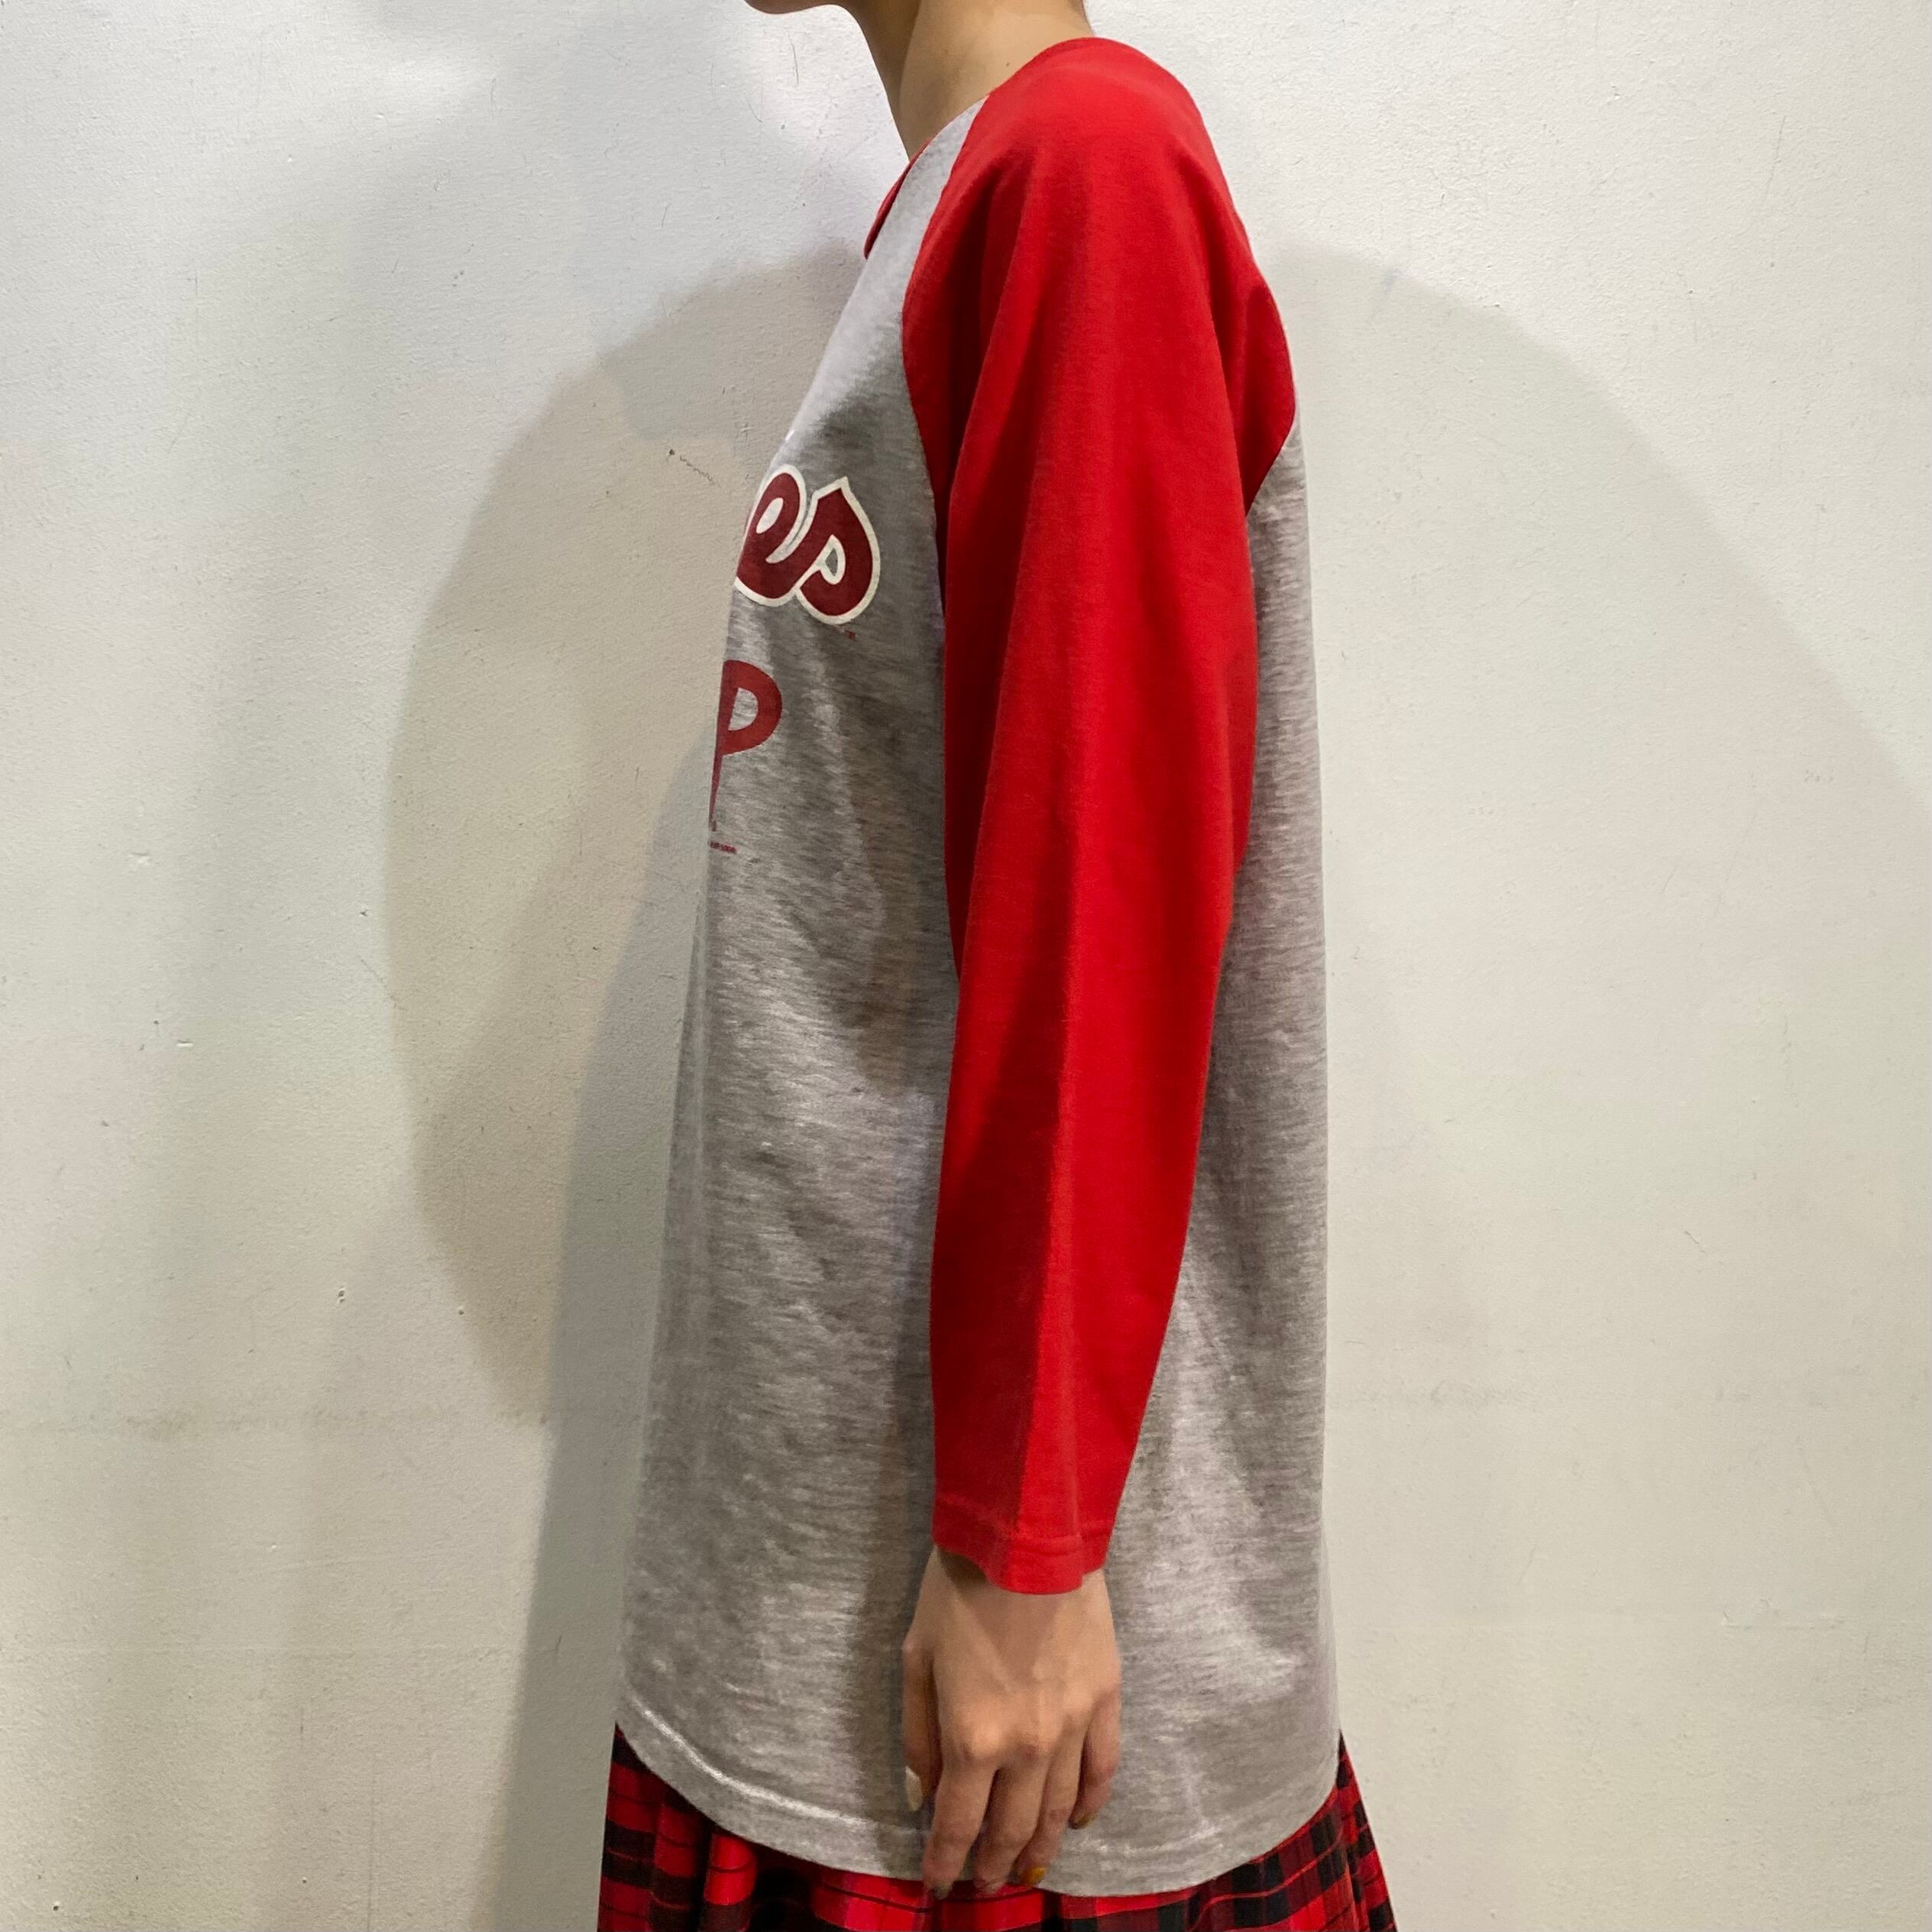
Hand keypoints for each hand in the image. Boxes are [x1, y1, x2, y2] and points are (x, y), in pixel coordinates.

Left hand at [900, 1544, 1121, 1895]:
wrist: (1026, 1534)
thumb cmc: (959, 1589)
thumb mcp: (917, 1658)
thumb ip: (918, 1736)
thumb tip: (923, 1798)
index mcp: (973, 1739)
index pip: (958, 1826)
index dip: (945, 1863)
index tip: (937, 1885)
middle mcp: (1027, 1747)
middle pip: (1012, 1829)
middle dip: (992, 1864)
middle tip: (982, 1884)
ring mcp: (1074, 1727)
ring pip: (1061, 1811)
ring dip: (1041, 1847)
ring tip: (1025, 1867)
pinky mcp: (1107, 1699)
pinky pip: (1104, 1770)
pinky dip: (1093, 1805)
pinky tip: (1082, 1823)